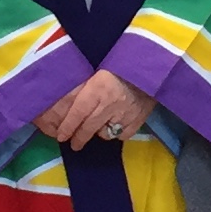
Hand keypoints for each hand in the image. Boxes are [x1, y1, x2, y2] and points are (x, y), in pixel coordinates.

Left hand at [36, 69, 152, 152]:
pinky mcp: (138, 121)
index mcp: (98, 87)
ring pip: (105, 133)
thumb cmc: (118, 67)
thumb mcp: (96, 73)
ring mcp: (126, 113)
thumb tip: (63, 108)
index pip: (78, 112)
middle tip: (74, 144)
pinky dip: (117, 133)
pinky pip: (122, 135)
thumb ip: (82, 90)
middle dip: (79, 138)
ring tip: (96, 129)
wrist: (149, 68)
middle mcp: (111, 102)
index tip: (61, 136)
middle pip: (89, 127)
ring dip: (98, 133)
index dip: (68, 126)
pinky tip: (115, 126)